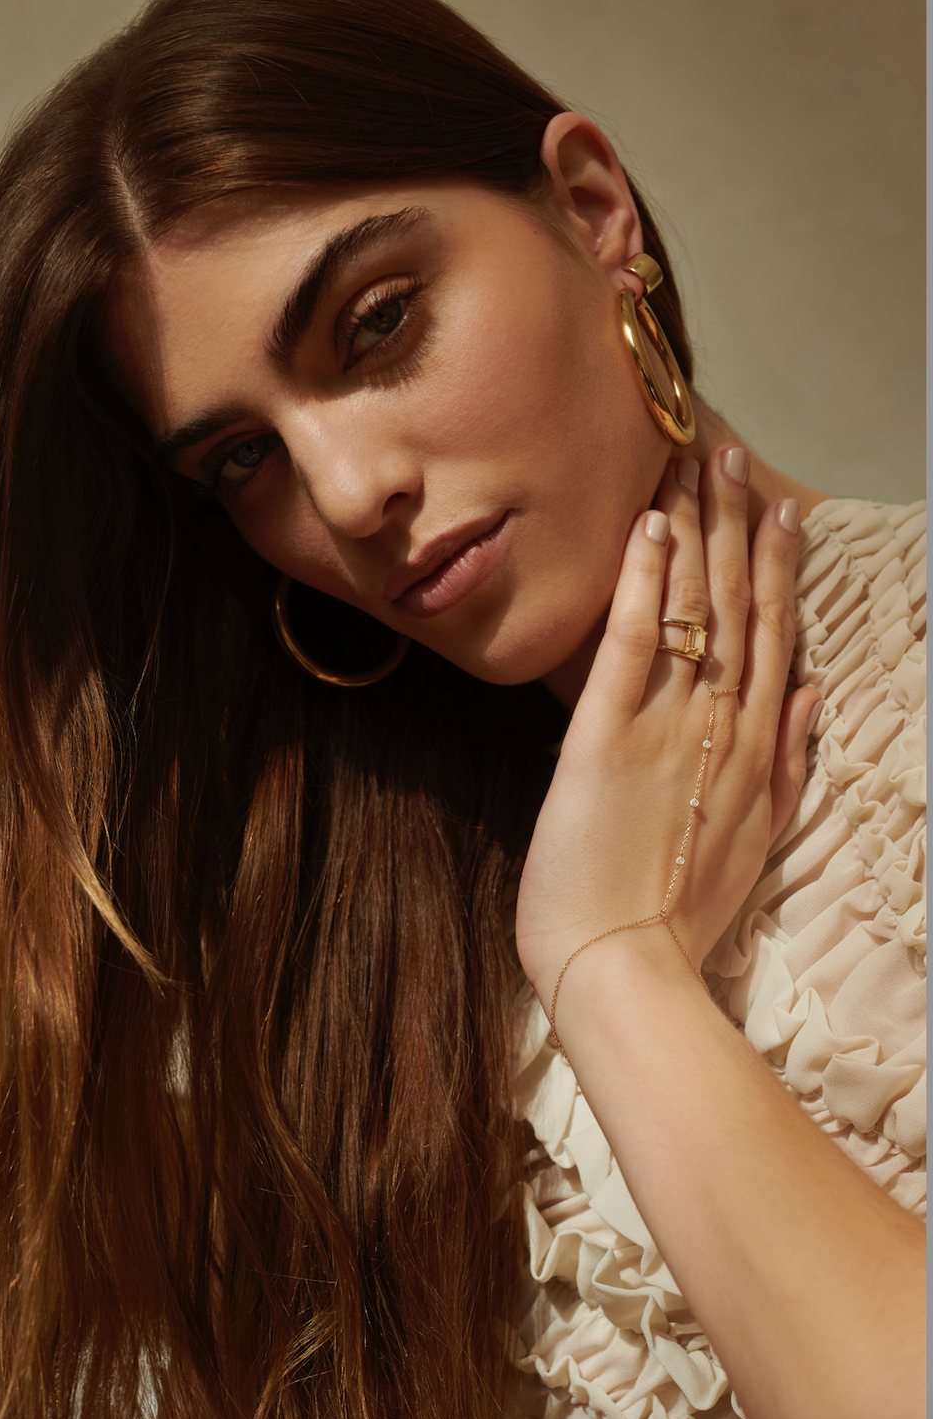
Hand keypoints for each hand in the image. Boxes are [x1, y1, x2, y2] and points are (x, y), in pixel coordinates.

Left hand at [516, 447, 820, 1001]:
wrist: (625, 966)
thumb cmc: (682, 911)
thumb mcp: (759, 838)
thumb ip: (790, 763)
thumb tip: (814, 695)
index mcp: (754, 746)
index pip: (772, 635)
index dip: (776, 566)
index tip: (779, 509)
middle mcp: (721, 723)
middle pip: (735, 604)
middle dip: (735, 522)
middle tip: (729, 452)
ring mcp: (667, 726)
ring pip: (690, 609)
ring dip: (695, 529)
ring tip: (693, 463)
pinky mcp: (603, 737)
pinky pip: (630, 646)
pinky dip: (641, 583)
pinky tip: (647, 526)